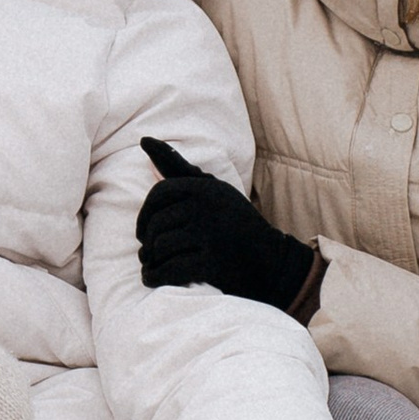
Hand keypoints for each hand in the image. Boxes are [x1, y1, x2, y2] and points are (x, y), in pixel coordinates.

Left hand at [138, 138, 317, 317]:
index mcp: (205, 188)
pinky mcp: (212, 264)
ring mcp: (210, 236)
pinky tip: (154, 279)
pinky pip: (170, 270)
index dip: (145, 215)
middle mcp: (207, 208)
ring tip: (153, 267)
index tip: (144, 231)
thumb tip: (144, 141)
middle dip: (148, 243)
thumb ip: (178, 168)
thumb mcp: (214, 190)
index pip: (158, 195)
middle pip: (156, 224)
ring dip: (151, 262)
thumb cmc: (236, 223)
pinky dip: (156, 277)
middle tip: (150, 254)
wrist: (273, 262)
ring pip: (161, 247)